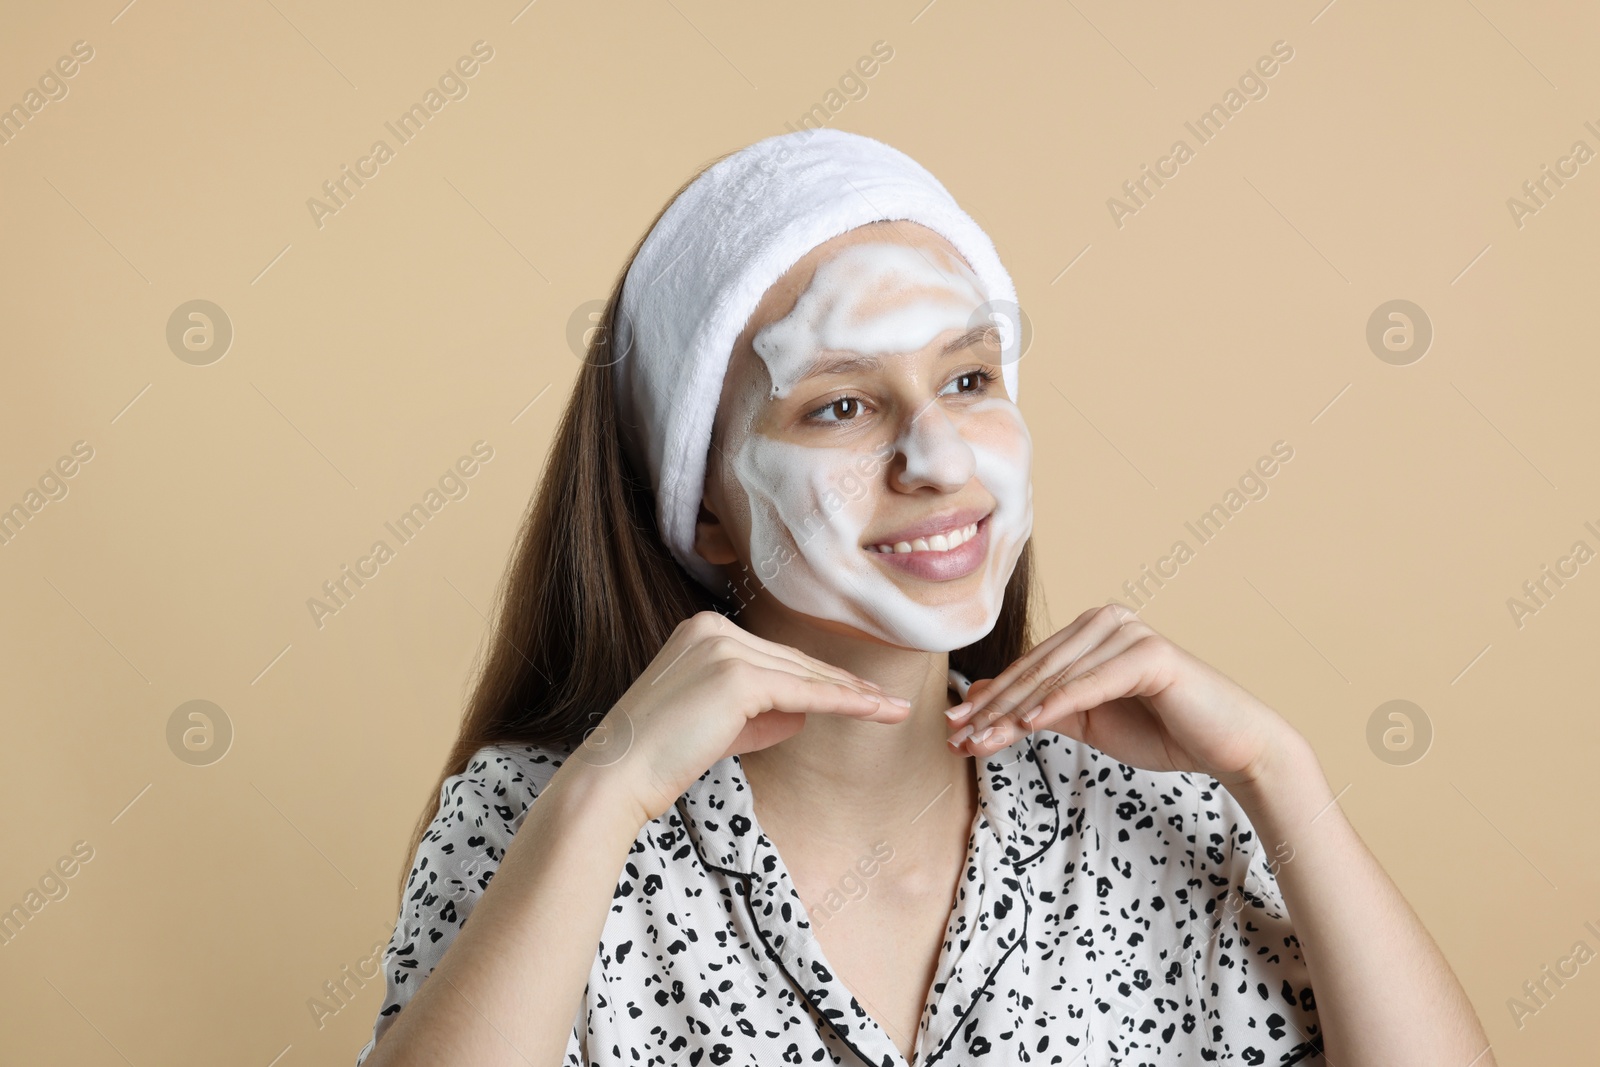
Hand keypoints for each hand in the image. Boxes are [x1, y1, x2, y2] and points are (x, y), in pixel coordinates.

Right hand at [577, 611, 912, 827]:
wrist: (618, 776)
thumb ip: (759, 713)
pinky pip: (804, 692)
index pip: (775, 657)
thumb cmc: (662, 758)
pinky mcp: (737, 676)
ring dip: (853, 696)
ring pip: (804, 675)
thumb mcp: (717, 725)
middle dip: (844, 684)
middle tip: (887, 702)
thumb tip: (802, 711)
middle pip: (794, 662)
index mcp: (703, 631)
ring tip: (892, 710)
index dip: (819, 677)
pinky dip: (843, 704)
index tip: (858, 694)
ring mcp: (725, 649)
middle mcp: (714, 629)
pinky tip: (875, 711)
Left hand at [947, 603, 1296, 790]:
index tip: (952, 729)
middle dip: (991, 708)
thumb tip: (975, 700)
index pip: (1028, 668)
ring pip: (1056, 679)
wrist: (1227, 745)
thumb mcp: (1084, 720)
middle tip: (955, 736)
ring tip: (980, 740)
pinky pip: (1092, 683)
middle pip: (1036, 671)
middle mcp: (1106, 620)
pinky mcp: (1150, 653)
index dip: (988, 700)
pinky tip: (1026, 724)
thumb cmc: (1159, 730)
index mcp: (1089, 629)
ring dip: (1014, 712)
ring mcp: (1129, 632)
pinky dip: (1057, 704)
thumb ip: (1034, 707)